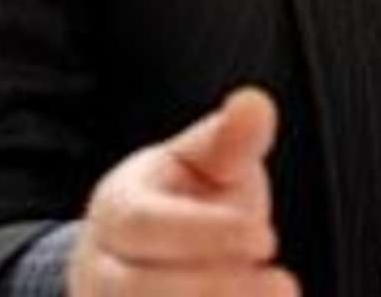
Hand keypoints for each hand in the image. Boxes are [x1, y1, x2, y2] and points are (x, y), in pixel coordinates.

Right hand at [68, 86, 299, 295]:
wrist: (151, 253)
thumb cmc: (190, 197)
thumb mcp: (210, 160)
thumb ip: (232, 139)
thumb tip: (254, 103)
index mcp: (117, 208)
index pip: (148, 224)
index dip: (206, 235)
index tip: (267, 238)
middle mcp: (98, 269)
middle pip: (135, 291)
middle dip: (212, 290)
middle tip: (282, 284)